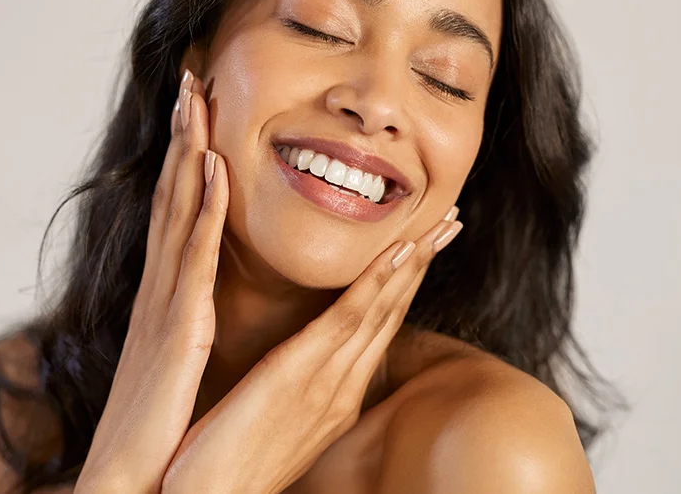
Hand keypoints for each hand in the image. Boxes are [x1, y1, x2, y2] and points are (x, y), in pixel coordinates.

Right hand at [75, 70, 227, 493]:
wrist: (133, 478)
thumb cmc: (159, 423)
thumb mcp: (175, 356)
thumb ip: (186, 316)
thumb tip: (201, 293)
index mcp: (168, 294)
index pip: (178, 210)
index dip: (186, 157)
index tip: (198, 110)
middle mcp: (161, 286)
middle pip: (173, 194)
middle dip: (183, 133)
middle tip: (193, 78)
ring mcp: (166, 301)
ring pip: (179, 209)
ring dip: (189, 149)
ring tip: (197, 97)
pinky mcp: (178, 325)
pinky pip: (193, 255)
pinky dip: (203, 207)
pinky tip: (214, 165)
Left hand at [161, 207, 462, 493]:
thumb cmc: (230, 459)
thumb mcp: (272, 418)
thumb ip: (295, 386)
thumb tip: (299, 360)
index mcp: (337, 394)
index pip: (378, 328)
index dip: (404, 283)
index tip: (422, 244)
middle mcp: (344, 387)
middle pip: (392, 314)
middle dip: (423, 265)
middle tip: (450, 222)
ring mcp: (329, 382)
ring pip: (381, 310)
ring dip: (412, 263)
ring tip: (438, 224)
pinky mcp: (302, 376)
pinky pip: (348, 320)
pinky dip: (378, 284)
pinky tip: (398, 253)